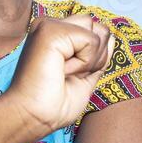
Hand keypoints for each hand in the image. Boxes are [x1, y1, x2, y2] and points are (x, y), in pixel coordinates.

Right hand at [7, 13, 114, 134]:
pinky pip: (91, 40)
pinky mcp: (50, 31)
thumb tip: (109, 36)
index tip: (70, 76)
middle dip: (95, 57)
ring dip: (89, 60)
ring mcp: (48, 26)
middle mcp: (50, 25)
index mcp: (55, 34)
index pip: (94, 30)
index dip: (94, 57)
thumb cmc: (53, 104)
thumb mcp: (85, 76)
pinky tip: (62, 71)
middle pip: (98, 27)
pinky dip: (84, 63)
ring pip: (97, 32)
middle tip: (69, 75)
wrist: (32, 117)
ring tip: (64, 73)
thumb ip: (97, 55)